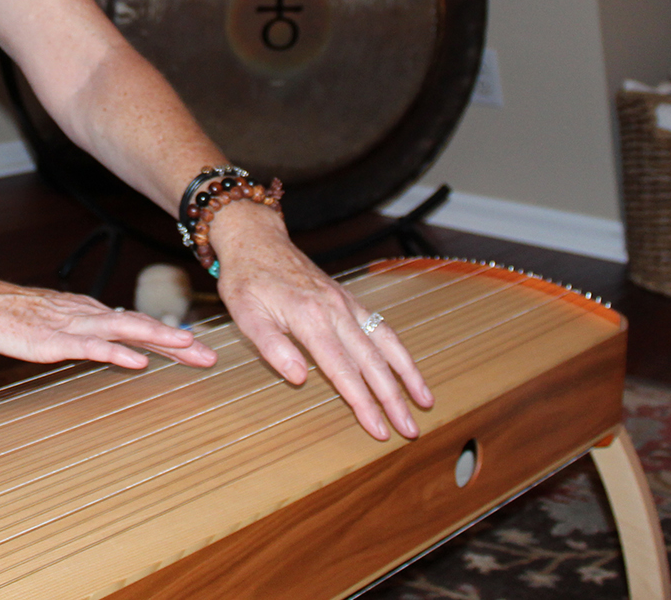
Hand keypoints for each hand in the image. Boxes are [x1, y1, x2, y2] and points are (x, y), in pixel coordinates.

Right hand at [0, 264, 218, 371]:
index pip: (138, 325)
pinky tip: (135, 360)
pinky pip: (90, 347)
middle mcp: (88, 314)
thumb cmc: (12, 317)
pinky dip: (116, 353)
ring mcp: (71, 325)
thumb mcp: (56, 324)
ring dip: (157, 339)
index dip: (170, 337)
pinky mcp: (53, 340)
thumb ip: (88, 333)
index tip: (199, 349)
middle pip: (140, 326)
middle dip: (177, 342)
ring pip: (123, 331)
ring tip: (186, 347)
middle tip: (209, 355)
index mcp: (90, 312)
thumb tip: (120, 345)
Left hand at [208, 205, 432, 439]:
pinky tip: (409, 369)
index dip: (363, 403)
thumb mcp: (245, 313)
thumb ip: (272, 347)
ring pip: (385, 342)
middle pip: (372, 362)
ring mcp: (346, 303)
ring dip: (408, 374)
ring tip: (425, 402)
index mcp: (310, 317)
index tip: (379, 430)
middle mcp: (336, 309)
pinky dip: (399, 350)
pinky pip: (381, 326)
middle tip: (410, 430)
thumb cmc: (246, 278)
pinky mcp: (348, 299)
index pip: (343, 370)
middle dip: (394, 399)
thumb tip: (299, 379)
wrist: (257, 239)